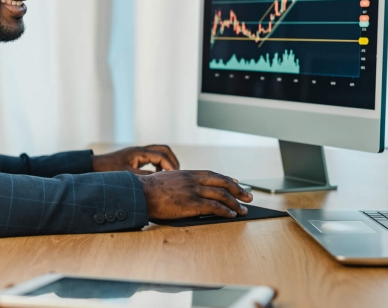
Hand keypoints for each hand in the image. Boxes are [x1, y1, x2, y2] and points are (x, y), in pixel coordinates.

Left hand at [92, 145, 179, 173]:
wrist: (96, 165)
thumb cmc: (109, 170)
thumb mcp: (127, 175)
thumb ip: (144, 177)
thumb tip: (159, 180)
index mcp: (140, 152)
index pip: (162, 155)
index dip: (171, 166)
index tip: (175, 177)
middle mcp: (141, 150)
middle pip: (164, 149)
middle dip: (173, 160)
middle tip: (176, 173)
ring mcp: (139, 152)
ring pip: (160, 151)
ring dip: (167, 161)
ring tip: (168, 175)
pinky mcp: (137, 156)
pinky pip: (153, 156)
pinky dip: (159, 163)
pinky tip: (156, 174)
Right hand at [137, 170, 252, 218]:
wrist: (140, 193)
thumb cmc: (148, 189)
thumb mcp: (165, 180)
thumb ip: (178, 182)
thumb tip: (182, 187)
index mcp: (187, 173)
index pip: (212, 174)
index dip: (226, 179)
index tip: (236, 182)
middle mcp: (193, 180)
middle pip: (222, 183)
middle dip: (237, 190)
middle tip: (248, 196)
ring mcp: (193, 191)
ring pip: (221, 195)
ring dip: (235, 203)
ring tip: (243, 209)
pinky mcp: (192, 204)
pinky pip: (214, 207)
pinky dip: (225, 211)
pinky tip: (231, 215)